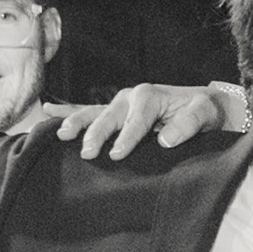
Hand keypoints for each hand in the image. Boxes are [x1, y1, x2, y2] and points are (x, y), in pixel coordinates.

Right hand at [49, 82, 247, 158]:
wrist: (203, 104)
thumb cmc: (204, 110)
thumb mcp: (205, 114)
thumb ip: (188, 125)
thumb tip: (164, 140)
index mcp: (150, 96)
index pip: (136, 120)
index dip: (127, 138)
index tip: (118, 155)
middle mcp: (131, 97)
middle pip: (109, 116)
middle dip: (97, 134)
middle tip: (89, 153)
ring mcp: (120, 104)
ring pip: (93, 112)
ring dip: (77, 123)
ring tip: (61, 135)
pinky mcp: (116, 112)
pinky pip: (89, 111)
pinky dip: (69, 111)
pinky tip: (47, 111)